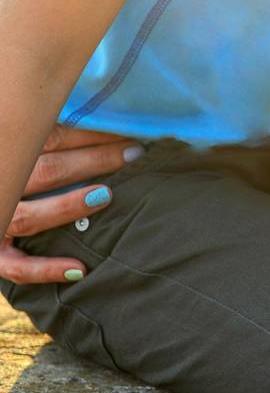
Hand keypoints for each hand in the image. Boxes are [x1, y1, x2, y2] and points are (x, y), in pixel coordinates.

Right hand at [0, 125, 141, 284]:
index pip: (50, 139)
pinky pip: (18, 268)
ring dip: (68, 207)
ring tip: (105, 196)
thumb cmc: (26, 170)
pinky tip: (80, 269)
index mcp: (10, 154)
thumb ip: (60, 140)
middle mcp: (1, 186)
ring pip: (29, 217)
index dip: (90, 136)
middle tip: (133, 155)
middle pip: (45, 172)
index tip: (128, 134)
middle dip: (93, 162)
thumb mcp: (35, 151)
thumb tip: (110, 122)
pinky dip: (46, 270)